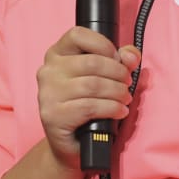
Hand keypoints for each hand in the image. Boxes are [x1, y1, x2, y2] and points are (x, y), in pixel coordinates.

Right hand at [36, 26, 140, 168]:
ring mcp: (47, 94)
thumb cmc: (87, 106)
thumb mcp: (104, 78)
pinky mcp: (53, 115)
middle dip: (118, 73)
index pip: (78, 34)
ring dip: (117, 92)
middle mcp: (47, 71)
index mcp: (56, 54)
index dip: (103, 45)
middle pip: (92, 62)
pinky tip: (119, 111)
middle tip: (127, 83)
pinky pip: (90, 106)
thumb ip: (120, 61)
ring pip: (93, 85)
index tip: (117, 59)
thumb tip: (131, 55)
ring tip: (125, 99)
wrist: (72, 144)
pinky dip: (111, 108)